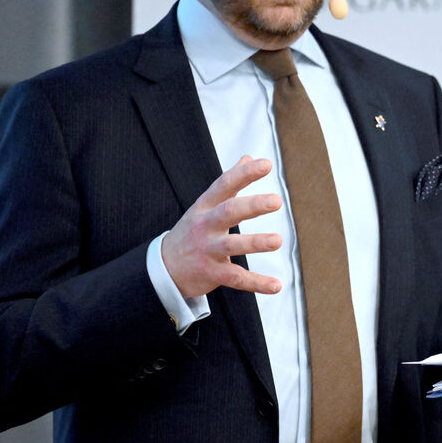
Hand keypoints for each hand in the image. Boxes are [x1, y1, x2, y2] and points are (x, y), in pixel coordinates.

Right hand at [161, 155, 283, 297]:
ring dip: (255, 243)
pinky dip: (256, 283)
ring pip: (232, 246)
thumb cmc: (193, 231)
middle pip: (228, 212)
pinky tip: (276, 285)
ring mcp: (207, 250)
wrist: (163, 268)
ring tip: (278, 240)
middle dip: (252, 206)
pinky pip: (236, 279)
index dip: (245, 174)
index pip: (225, 184)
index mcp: (205, 206)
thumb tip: (248, 157)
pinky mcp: (211, 274)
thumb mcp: (205, 204)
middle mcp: (205, 226)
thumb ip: (229, 183)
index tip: (266, 164)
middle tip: (276, 201)